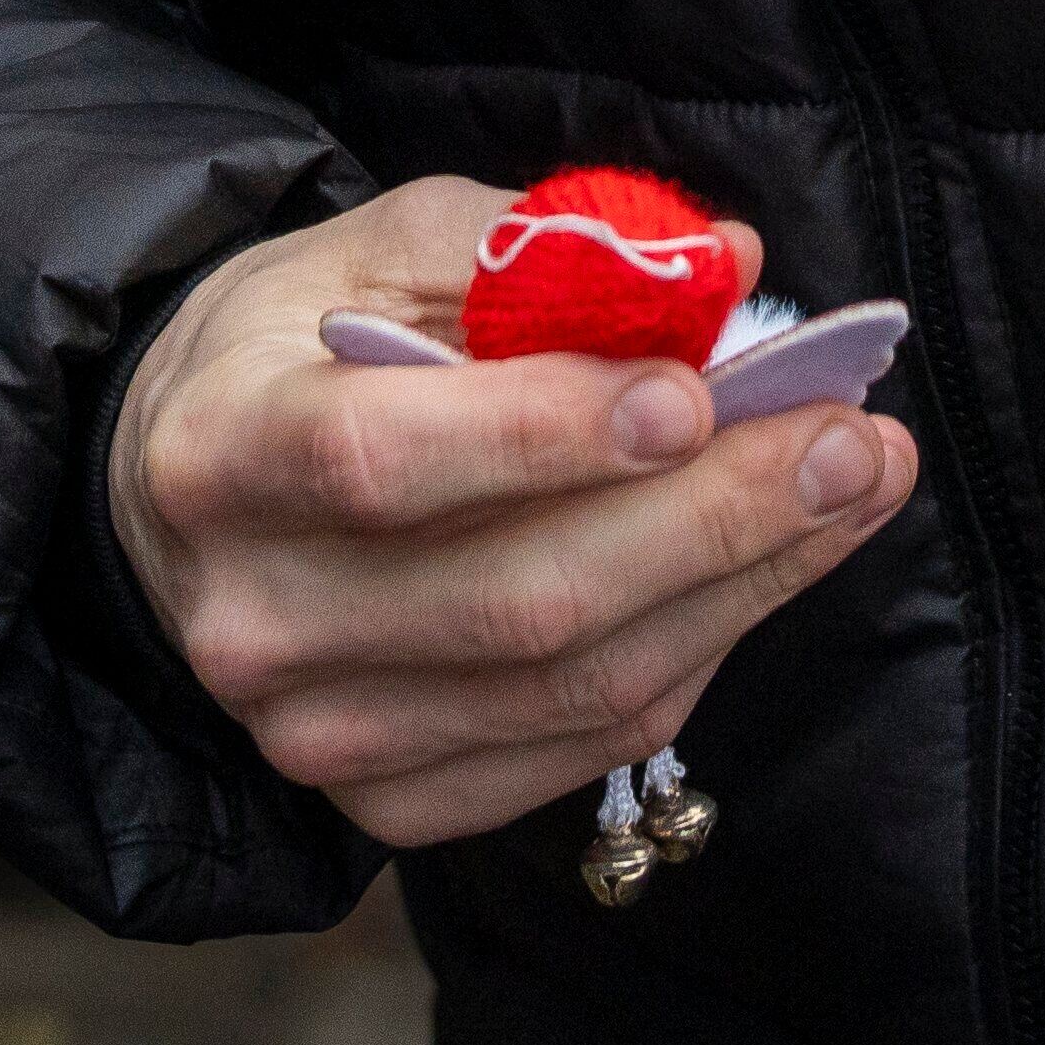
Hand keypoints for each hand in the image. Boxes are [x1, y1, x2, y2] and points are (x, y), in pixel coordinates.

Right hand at [105, 182, 919, 850]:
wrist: (189, 492)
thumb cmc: (301, 344)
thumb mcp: (380, 247)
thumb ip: (535, 246)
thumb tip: (718, 261)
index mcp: (220, 457)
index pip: (378, 460)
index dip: (543, 434)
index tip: (696, 391)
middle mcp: (254, 619)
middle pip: (512, 597)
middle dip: (712, 516)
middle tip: (852, 437)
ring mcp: (317, 731)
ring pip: (572, 682)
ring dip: (742, 583)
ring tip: (855, 486)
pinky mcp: (385, 799)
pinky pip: (580, 743)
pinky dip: (697, 652)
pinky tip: (767, 567)